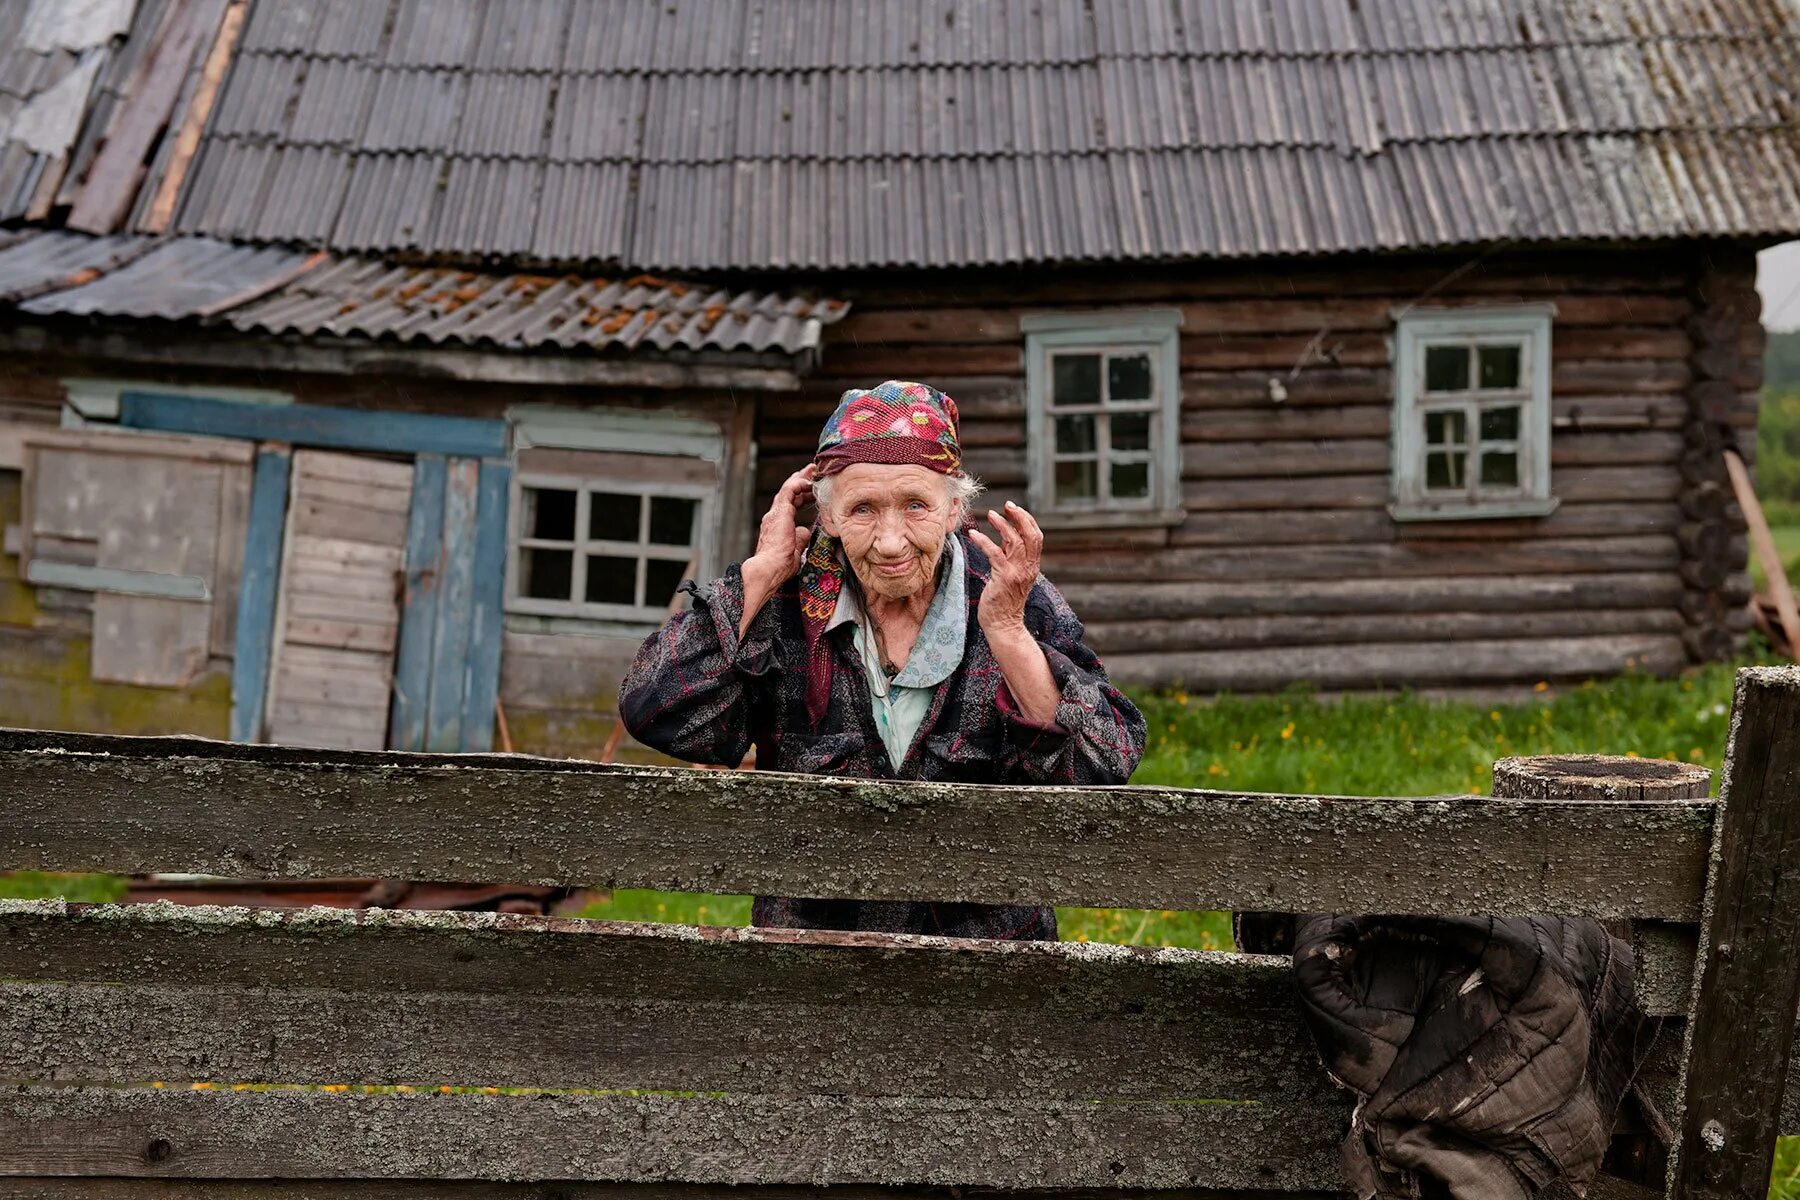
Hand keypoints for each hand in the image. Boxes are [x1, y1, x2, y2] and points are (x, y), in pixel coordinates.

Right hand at [742, 464, 815, 599]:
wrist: (768, 569)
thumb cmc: (780, 566)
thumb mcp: (795, 550)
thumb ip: (800, 538)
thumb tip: (805, 531)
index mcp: (778, 525)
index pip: (791, 504)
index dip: (802, 495)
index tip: (812, 489)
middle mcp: (774, 517)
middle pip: (789, 493)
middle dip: (802, 481)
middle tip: (813, 472)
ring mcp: (775, 514)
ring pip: (789, 489)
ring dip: (801, 478)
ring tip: (813, 470)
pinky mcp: (779, 512)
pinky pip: (789, 491)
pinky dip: (798, 483)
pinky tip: (808, 480)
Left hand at [969, 501, 1042, 635]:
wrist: (1004, 625)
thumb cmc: (1004, 601)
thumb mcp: (1013, 576)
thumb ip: (1012, 558)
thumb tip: (1005, 539)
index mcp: (1032, 566)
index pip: (1036, 537)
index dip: (1027, 520)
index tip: (1014, 509)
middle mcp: (1028, 568)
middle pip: (1031, 535)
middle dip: (1020, 517)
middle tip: (1007, 505)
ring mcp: (1017, 573)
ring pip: (1015, 542)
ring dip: (1002, 525)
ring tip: (990, 514)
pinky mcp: (1004, 578)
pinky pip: (995, 554)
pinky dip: (984, 541)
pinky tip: (973, 535)